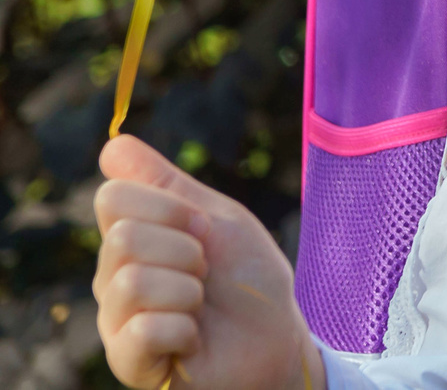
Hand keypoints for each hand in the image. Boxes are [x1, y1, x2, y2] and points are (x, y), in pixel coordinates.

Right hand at [93, 135, 321, 389]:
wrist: (276, 338)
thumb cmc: (247, 278)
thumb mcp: (217, 218)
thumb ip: (166, 183)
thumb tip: (114, 143)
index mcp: (131, 238)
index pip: (112, 197)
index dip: (169, 207)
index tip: (203, 228)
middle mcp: (112, 278)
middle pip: (122, 236)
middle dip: (186, 249)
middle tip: (206, 272)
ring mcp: (116, 321)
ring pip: (131, 281)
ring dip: (188, 290)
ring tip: (201, 306)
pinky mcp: (129, 361)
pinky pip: (143, 329)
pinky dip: (186, 328)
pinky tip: (194, 338)